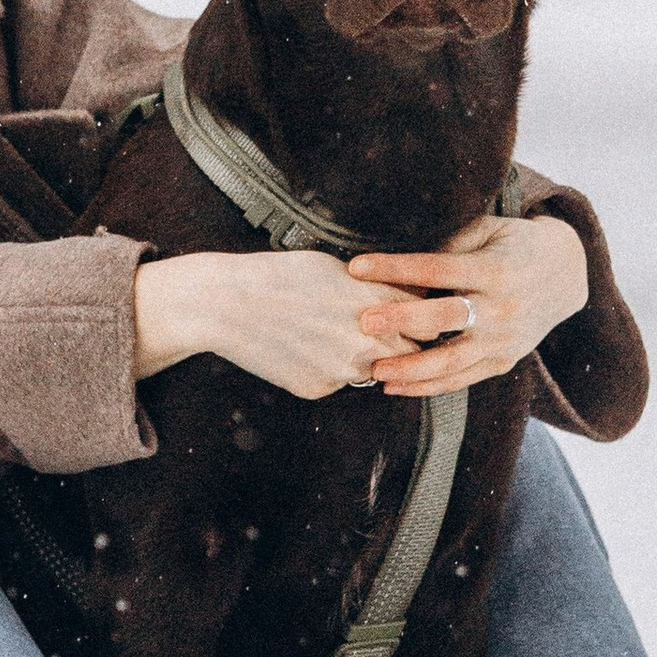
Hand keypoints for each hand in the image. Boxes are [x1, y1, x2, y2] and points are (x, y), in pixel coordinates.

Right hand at [133, 249, 425, 397]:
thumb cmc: (279, 275)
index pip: (428, 322)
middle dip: (402, 344)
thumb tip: (404, 295)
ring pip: (374, 371)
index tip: (415, 315)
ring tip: (330, 333)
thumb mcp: (336, 267)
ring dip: (366, 358)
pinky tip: (301, 346)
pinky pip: (337, 381)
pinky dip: (327, 368)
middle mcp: (369, 342)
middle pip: (412, 354)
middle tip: (380, 330)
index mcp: (377, 305)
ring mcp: (344, 370)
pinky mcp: (320, 389)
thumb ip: (376, 287)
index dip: (421, 318)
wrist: (228, 303)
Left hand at [343, 213, 588, 396]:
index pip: (435, 268)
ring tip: (374, 369)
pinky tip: (396, 387)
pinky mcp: (503, 361)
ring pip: (452, 361)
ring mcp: (504, 340)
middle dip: (400, 321)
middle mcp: (501, 308)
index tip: (356, 267)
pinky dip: (428, 386)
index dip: (394, 268)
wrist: (566, 275)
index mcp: (493, 270)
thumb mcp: (487, 231)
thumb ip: (449, 247)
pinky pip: (462, 378)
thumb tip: (400, 268)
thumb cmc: (513, 244)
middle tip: (363, 322)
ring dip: (410, 368)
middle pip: (443, 317)